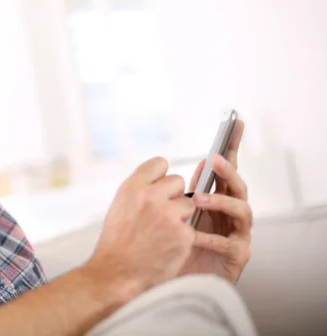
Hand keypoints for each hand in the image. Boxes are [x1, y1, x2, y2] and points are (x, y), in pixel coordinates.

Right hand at [87, 157, 195, 301]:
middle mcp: (150, 197)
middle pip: (177, 181)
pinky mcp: (183, 234)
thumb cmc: (116, 243)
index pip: (159, 163)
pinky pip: (191, 227)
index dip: (160, 177)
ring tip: (163, 232)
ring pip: (189, 203)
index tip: (159, 188)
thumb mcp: (120, 206)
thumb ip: (140, 190)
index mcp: (132, 187)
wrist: (116, 275)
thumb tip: (159, 180)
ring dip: (181, 216)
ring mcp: (169, 215)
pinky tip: (167, 246)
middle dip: (173, 196)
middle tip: (161, 214)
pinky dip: (183, 237)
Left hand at [179, 120, 251, 283]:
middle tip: (214, 160)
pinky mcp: (236, 256)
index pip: (225, 171)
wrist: (162, 281)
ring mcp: (236, 235)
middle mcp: (229, 215)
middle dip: (228, 171)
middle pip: (237, 186)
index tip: (235, 124)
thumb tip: (196, 162)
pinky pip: (230, 243)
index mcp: (216, 200)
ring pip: (242, 211)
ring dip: (221, 202)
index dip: (232, 148)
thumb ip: (187, 190)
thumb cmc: (169, 245)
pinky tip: (194, 236)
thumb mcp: (175, 212)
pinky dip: (211, 237)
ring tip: (197, 200)